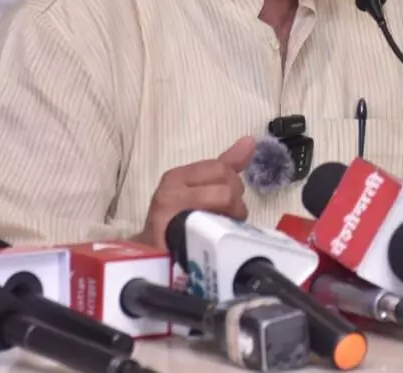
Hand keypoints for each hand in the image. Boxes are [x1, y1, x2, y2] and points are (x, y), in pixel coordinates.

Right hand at [136, 136, 255, 249]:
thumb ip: (225, 166)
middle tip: (225, 218)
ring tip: (220, 229)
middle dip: (235, 203)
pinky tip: (214, 239)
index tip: (226, 202)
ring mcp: (171, 211)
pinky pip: (213, 224)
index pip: (222, 167)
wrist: (153, 260)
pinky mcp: (175, 234)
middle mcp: (171, 189)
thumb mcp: (201, 190)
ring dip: (232, 218)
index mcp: (178, 176)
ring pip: (225, 197)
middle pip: (226, 183)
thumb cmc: (179, 224)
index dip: (232, 185)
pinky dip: (221, 232)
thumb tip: (250, 141)